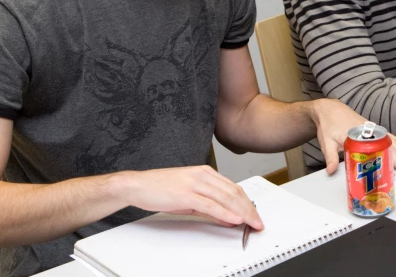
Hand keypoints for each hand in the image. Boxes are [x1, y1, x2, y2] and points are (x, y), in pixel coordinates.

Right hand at [119, 165, 263, 229]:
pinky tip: (233, 219)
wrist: (138, 185)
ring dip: (241, 212)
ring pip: (225, 198)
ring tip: (251, 223)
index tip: (255, 215)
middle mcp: (203, 175)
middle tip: (257, 222)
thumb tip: (227, 216)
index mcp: (205, 172)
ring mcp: (195, 183)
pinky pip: (210, 205)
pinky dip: (225, 213)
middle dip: (249, 209)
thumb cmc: (161, 189)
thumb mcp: (189, 197)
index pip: (234, 188)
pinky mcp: (186, 194)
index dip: (247, 202)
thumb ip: (209, 206)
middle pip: (233, 193)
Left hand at [310, 99, 395, 175]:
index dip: (392, 160)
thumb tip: (331, 171)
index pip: (381, 150)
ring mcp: (374, 130)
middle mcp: (370, 131)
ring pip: (394, 141)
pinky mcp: (374, 130)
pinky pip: (391, 137)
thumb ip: (330, 157)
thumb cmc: (328, 124)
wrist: (329, 109)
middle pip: (391, 146)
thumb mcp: (326, 141)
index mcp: (361, 135)